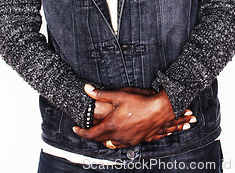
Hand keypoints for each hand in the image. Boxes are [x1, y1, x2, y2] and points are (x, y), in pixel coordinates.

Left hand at [74, 84, 195, 148]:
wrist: (158, 111)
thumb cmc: (140, 103)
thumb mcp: (118, 95)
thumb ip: (101, 94)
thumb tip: (87, 89)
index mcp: (111, 125)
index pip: (90, 134)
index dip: (81, 132)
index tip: (76, 129)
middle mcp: (117, 136)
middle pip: (99, 140)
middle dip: (90, 135)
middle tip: (86, 129)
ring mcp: (126, 140)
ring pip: (110, 143)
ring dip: (103, 138)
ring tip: (100, 130)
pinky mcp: (134, 141)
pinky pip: (120, 144)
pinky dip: (114, 140)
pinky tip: (115, 133)